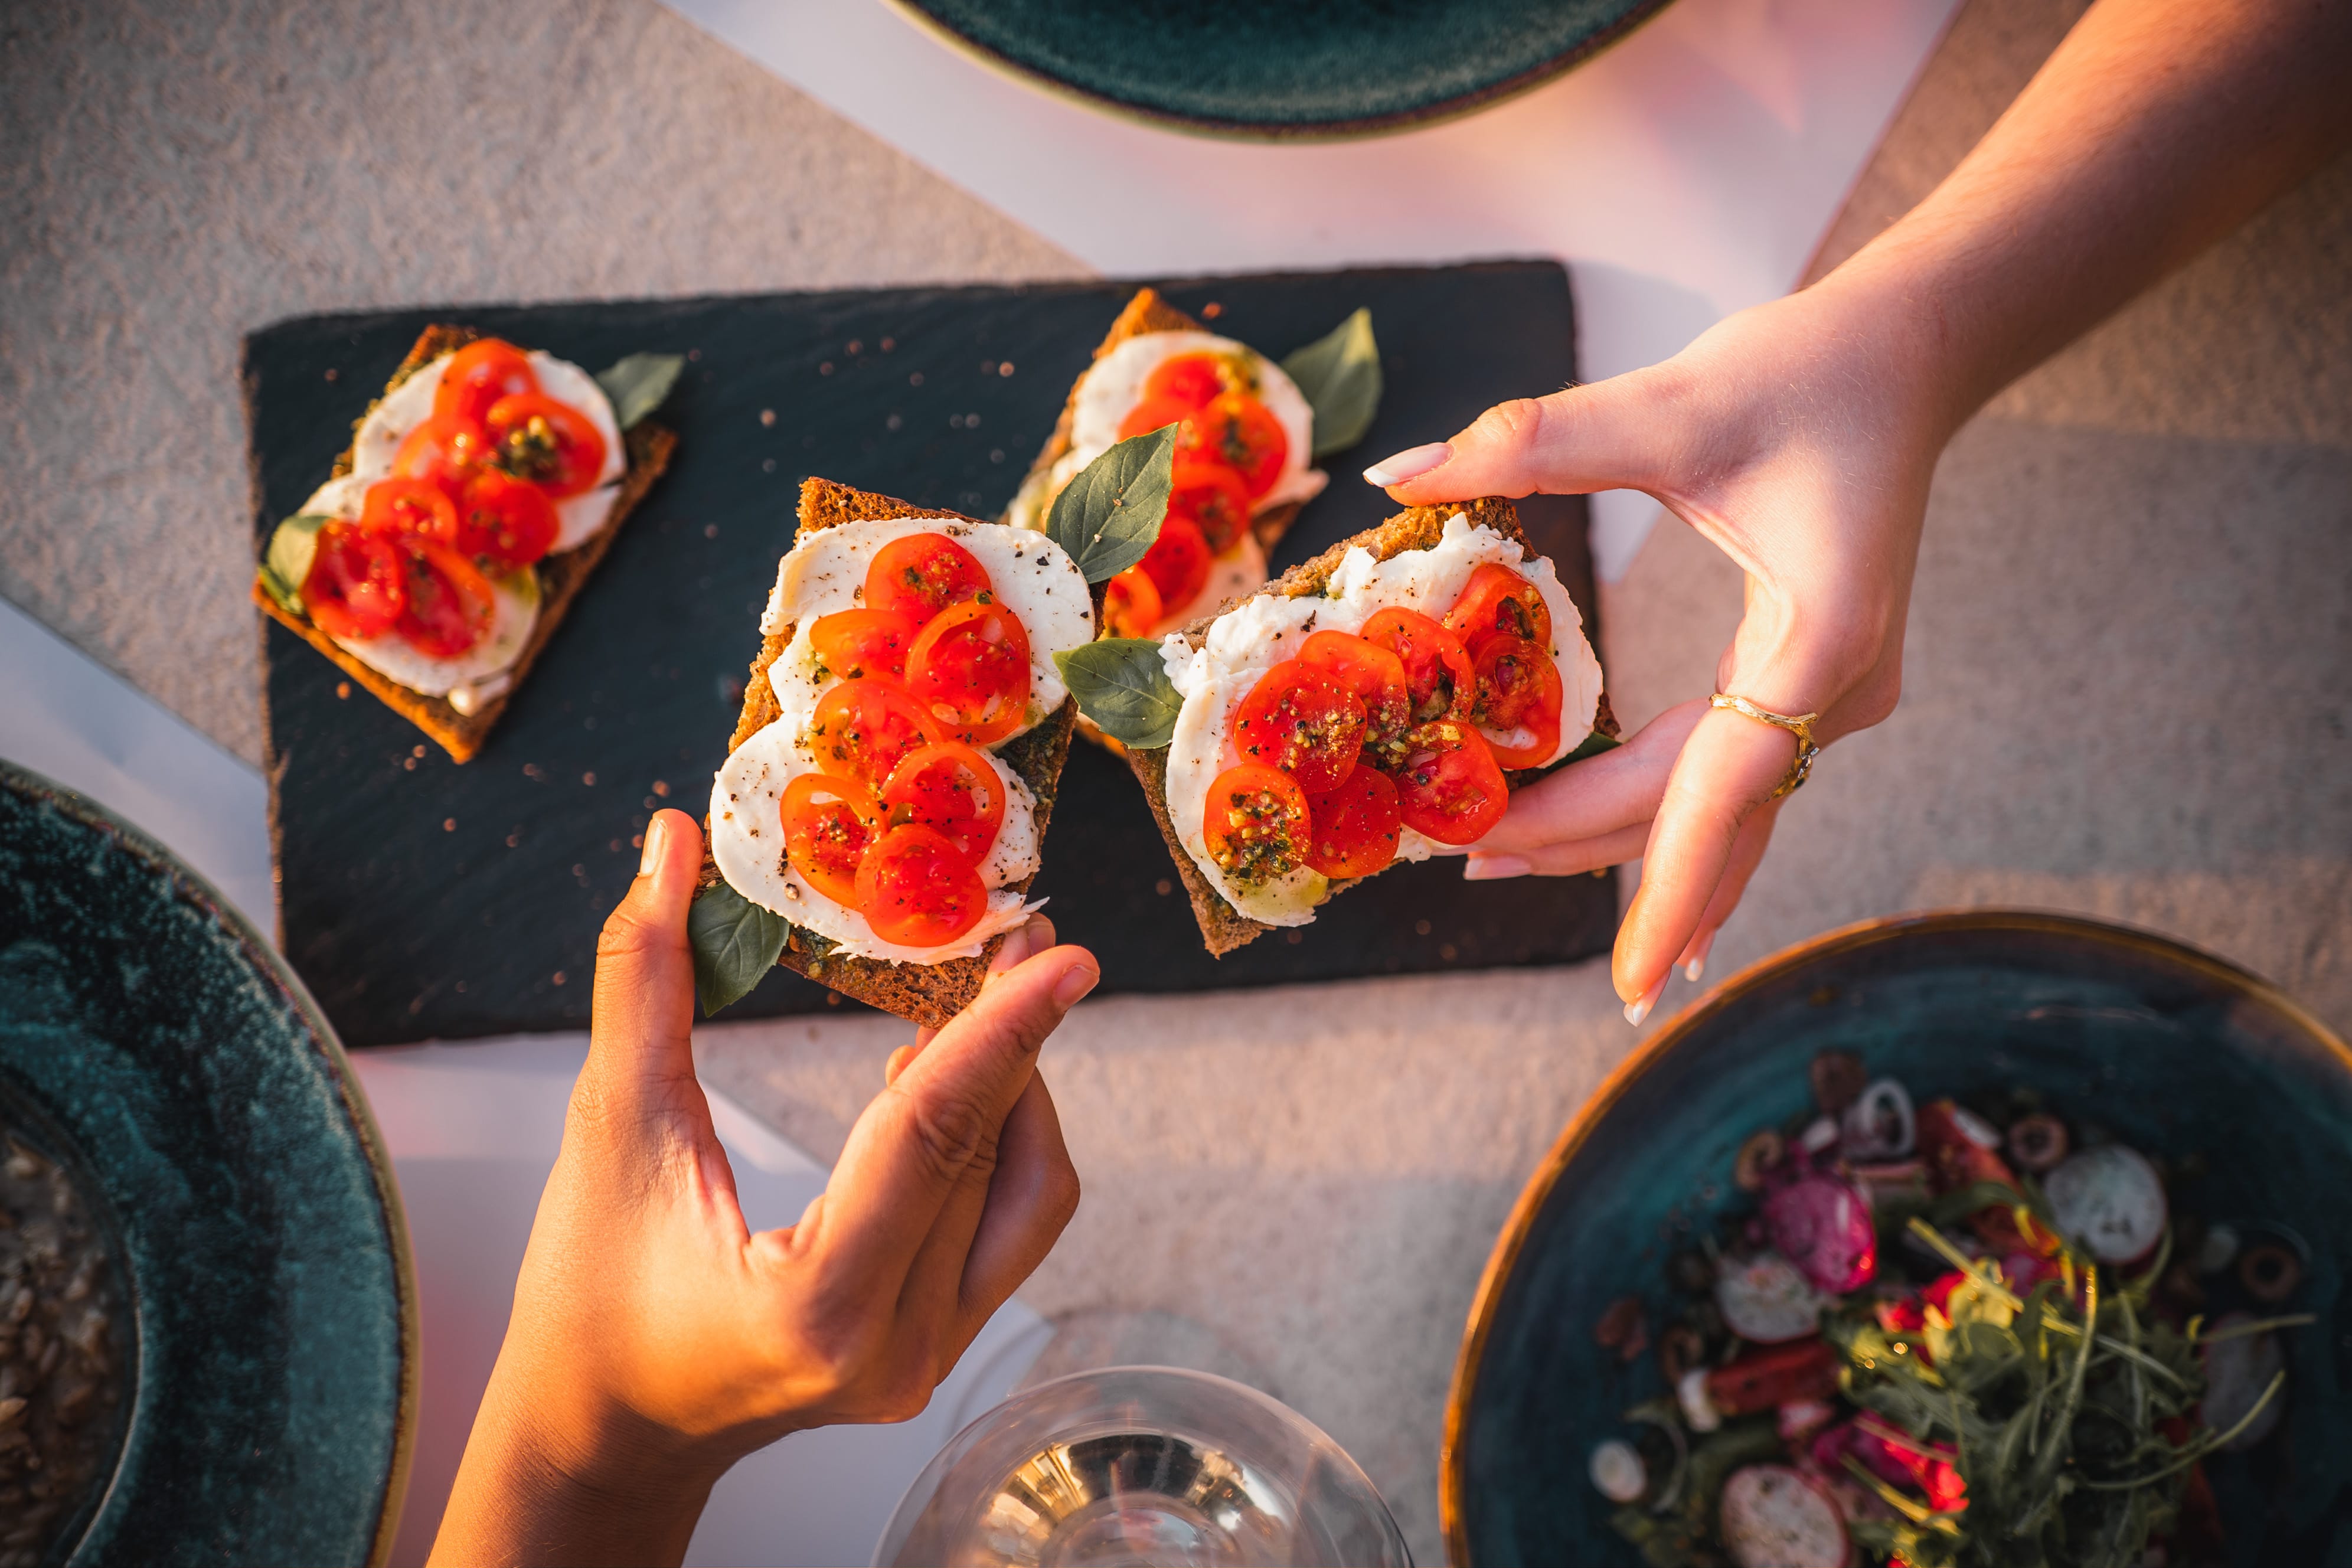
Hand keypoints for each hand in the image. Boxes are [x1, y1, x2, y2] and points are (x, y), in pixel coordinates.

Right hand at [430, 809, 1093, 1566]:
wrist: (605, 1432)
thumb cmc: (588, 1299)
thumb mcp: (611, 1132)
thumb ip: (644, 982)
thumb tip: (669, 844)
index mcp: (816, 1306)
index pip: (935, 1138)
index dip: (1003, 1033)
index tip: (1064, 956)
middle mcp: (895, 1346)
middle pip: (989, 1153)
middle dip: (1011, 1033)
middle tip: (1014, 932)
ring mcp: (926, 1358)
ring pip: (1024, 1193)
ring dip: (1009, 1089)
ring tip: (965, 1004)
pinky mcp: (937, 1349)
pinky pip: (1007, 1226)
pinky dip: (990, 1142)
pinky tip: (940, 1082)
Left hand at [1371, 275, 1937, 1017]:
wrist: (1908, 354)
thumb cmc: (1809, 370)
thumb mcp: (1673, 403)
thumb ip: (1538, 441)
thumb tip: (1399, 472)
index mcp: (1819, 639)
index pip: (1722, 790)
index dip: (1667, 888)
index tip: (1627, 977)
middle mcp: (1837, 687)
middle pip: (1702, 809)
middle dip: (1586, 847)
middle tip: (1460, 861)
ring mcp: (1834, 691)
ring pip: (1719, 806)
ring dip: (1622, 846)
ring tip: (1499, 860)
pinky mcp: (1814, 677)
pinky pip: (1733, 776)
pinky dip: (1670, 821)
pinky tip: (1630, 874)